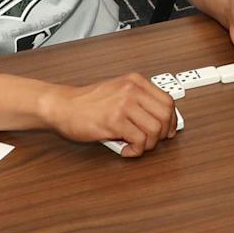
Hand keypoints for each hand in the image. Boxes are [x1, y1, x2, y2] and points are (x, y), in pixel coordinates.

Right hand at [48, 73, 176, 156]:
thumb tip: (161, 121)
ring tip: (135, 146)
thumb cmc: (87, 102)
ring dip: (148, 144)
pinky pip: (139, 141)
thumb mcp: (118, 91)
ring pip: (155, 130)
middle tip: (151, 141)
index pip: (168, 101)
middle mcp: (132, 90)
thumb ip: (138, 100)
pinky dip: (135, 151)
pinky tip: (125, 150)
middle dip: (162, 134)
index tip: (167, 131)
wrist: (61, 106)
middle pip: (166, 116)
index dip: (171, 120)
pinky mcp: (114, 121)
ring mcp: (124, 105)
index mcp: (135, 81)